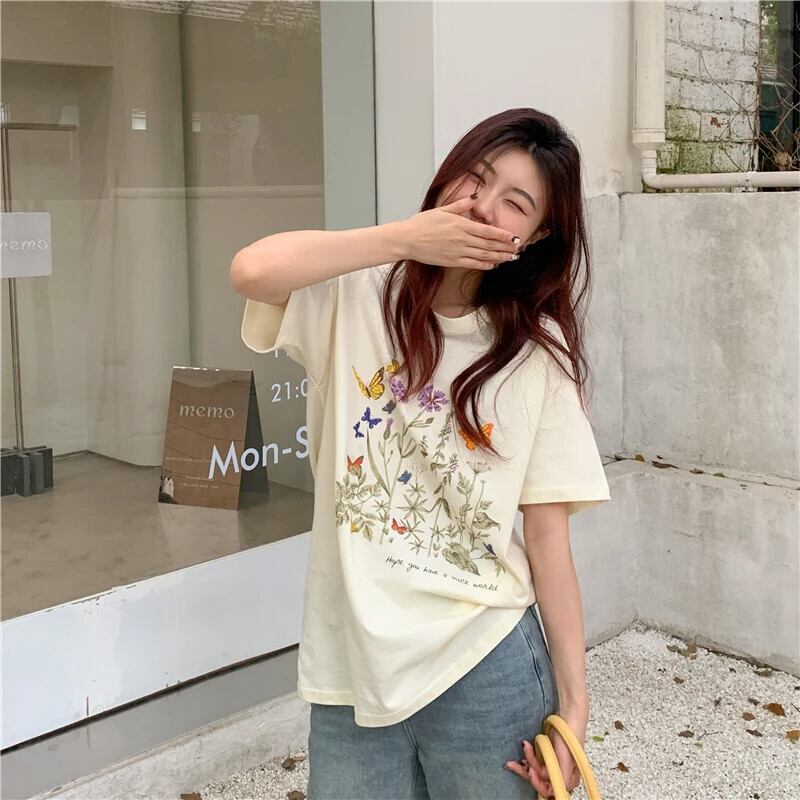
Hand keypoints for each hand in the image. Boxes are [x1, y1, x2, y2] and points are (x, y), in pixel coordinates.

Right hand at [400, 196, 519, 269]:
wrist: (407, 239)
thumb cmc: (422, 223)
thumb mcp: (442, 209)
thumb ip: (460, 206)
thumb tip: (473, 198)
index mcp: (461, 225)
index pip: (488, 231)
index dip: (502, 235)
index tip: (514, 237)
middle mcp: (462, 239)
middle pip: (489, 244)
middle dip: (505, 247)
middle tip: (517, 250)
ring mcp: (458, 251)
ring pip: (483, 255)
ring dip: (498, 257)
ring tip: (510, 258)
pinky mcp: (452, 261)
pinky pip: (472, 264)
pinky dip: (484, 264)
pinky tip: (493, 265)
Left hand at [505, 706, 588, 797]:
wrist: (569, 713)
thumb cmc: (571, 733)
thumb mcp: (566, 756)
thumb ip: (562, 775)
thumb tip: (556, 789)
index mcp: (569, 779)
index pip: (550, 790)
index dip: (538, 783)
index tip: (530, 772)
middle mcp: (561, 774)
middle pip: (540, 781)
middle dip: (527, 772)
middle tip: (515, 764)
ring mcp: (553, 764)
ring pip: (536, 770)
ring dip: (526, 762)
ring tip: (524, 747)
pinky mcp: (547, 755)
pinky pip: (535, 760)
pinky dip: (528, 756)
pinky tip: (525, 747)